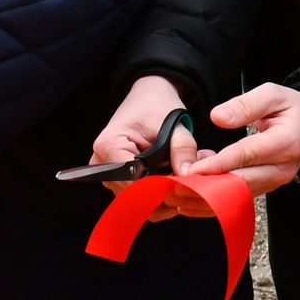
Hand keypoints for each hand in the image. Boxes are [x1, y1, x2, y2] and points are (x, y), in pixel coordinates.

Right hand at [88, 75, 200, 222]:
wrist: (147, 99)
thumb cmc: (156, 107)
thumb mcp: (174, 123)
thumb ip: (182, 149)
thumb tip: (188, 176)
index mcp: (109, 146)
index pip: (132, 183)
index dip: (160, 188)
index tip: (185, 183)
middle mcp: (102, 165)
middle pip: (135, 196)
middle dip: (167, 191)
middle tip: (196, 176)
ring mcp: (110, 176)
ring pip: (140, 200)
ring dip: (167, 191)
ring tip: (190, 171)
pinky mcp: (120, 182)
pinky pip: (142, 197)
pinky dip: (163, 190)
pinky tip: (179, 173)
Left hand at [181, 83, 299, 204]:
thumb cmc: (292, 108)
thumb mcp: (273, 94)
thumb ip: (245, 105)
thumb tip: (218, 118)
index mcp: (285, 142)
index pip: (247, 155)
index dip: (218, 164)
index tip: (192, 170)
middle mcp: (282, 168)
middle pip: (241, 183)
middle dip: (207, 188)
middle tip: (176, 189)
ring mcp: (275, 181)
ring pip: (238, 196)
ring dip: (207, 198)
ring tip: (178, 195)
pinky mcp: (266, 187)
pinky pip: (239, 198)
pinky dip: (215, 199)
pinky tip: (192, 195)